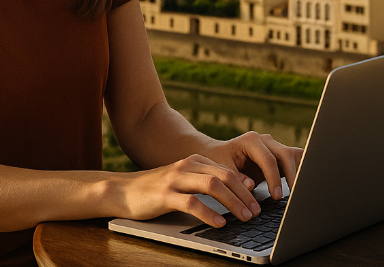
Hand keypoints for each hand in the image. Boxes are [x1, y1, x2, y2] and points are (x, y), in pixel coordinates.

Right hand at [115, 154, 260, 227]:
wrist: (122, 190)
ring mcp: (176, 179)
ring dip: (233, 202)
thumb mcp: (185, 180)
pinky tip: (220, 223)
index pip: (229, 170)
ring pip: (212, 186)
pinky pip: (192, 202)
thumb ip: (207, 181)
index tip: (260, 199)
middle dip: (244, 194)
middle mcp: (188, 166)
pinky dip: (209, 213)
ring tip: (244, 217)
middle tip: (257, 211)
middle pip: (225, 176)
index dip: (247, 185)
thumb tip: (239, 191)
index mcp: (196, 161)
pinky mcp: (165, 195)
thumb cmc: (157, 190)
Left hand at [202, 132, 302, 200]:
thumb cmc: (221, 161)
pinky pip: (294, 160)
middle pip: (286, 154)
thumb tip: (251, 185)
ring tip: (301, 191)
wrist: (220, 154)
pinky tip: (300, 186)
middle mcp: (265, 140)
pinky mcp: (279, 154)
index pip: (268, 159)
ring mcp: (274, 145)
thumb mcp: (223, 170)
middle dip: (292, 175)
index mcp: (251, 140)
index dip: (274, 178)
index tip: (276, 196)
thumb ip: (236, 178)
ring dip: (299, 172)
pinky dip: (299, 171)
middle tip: (293, 195)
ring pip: (294, 155)